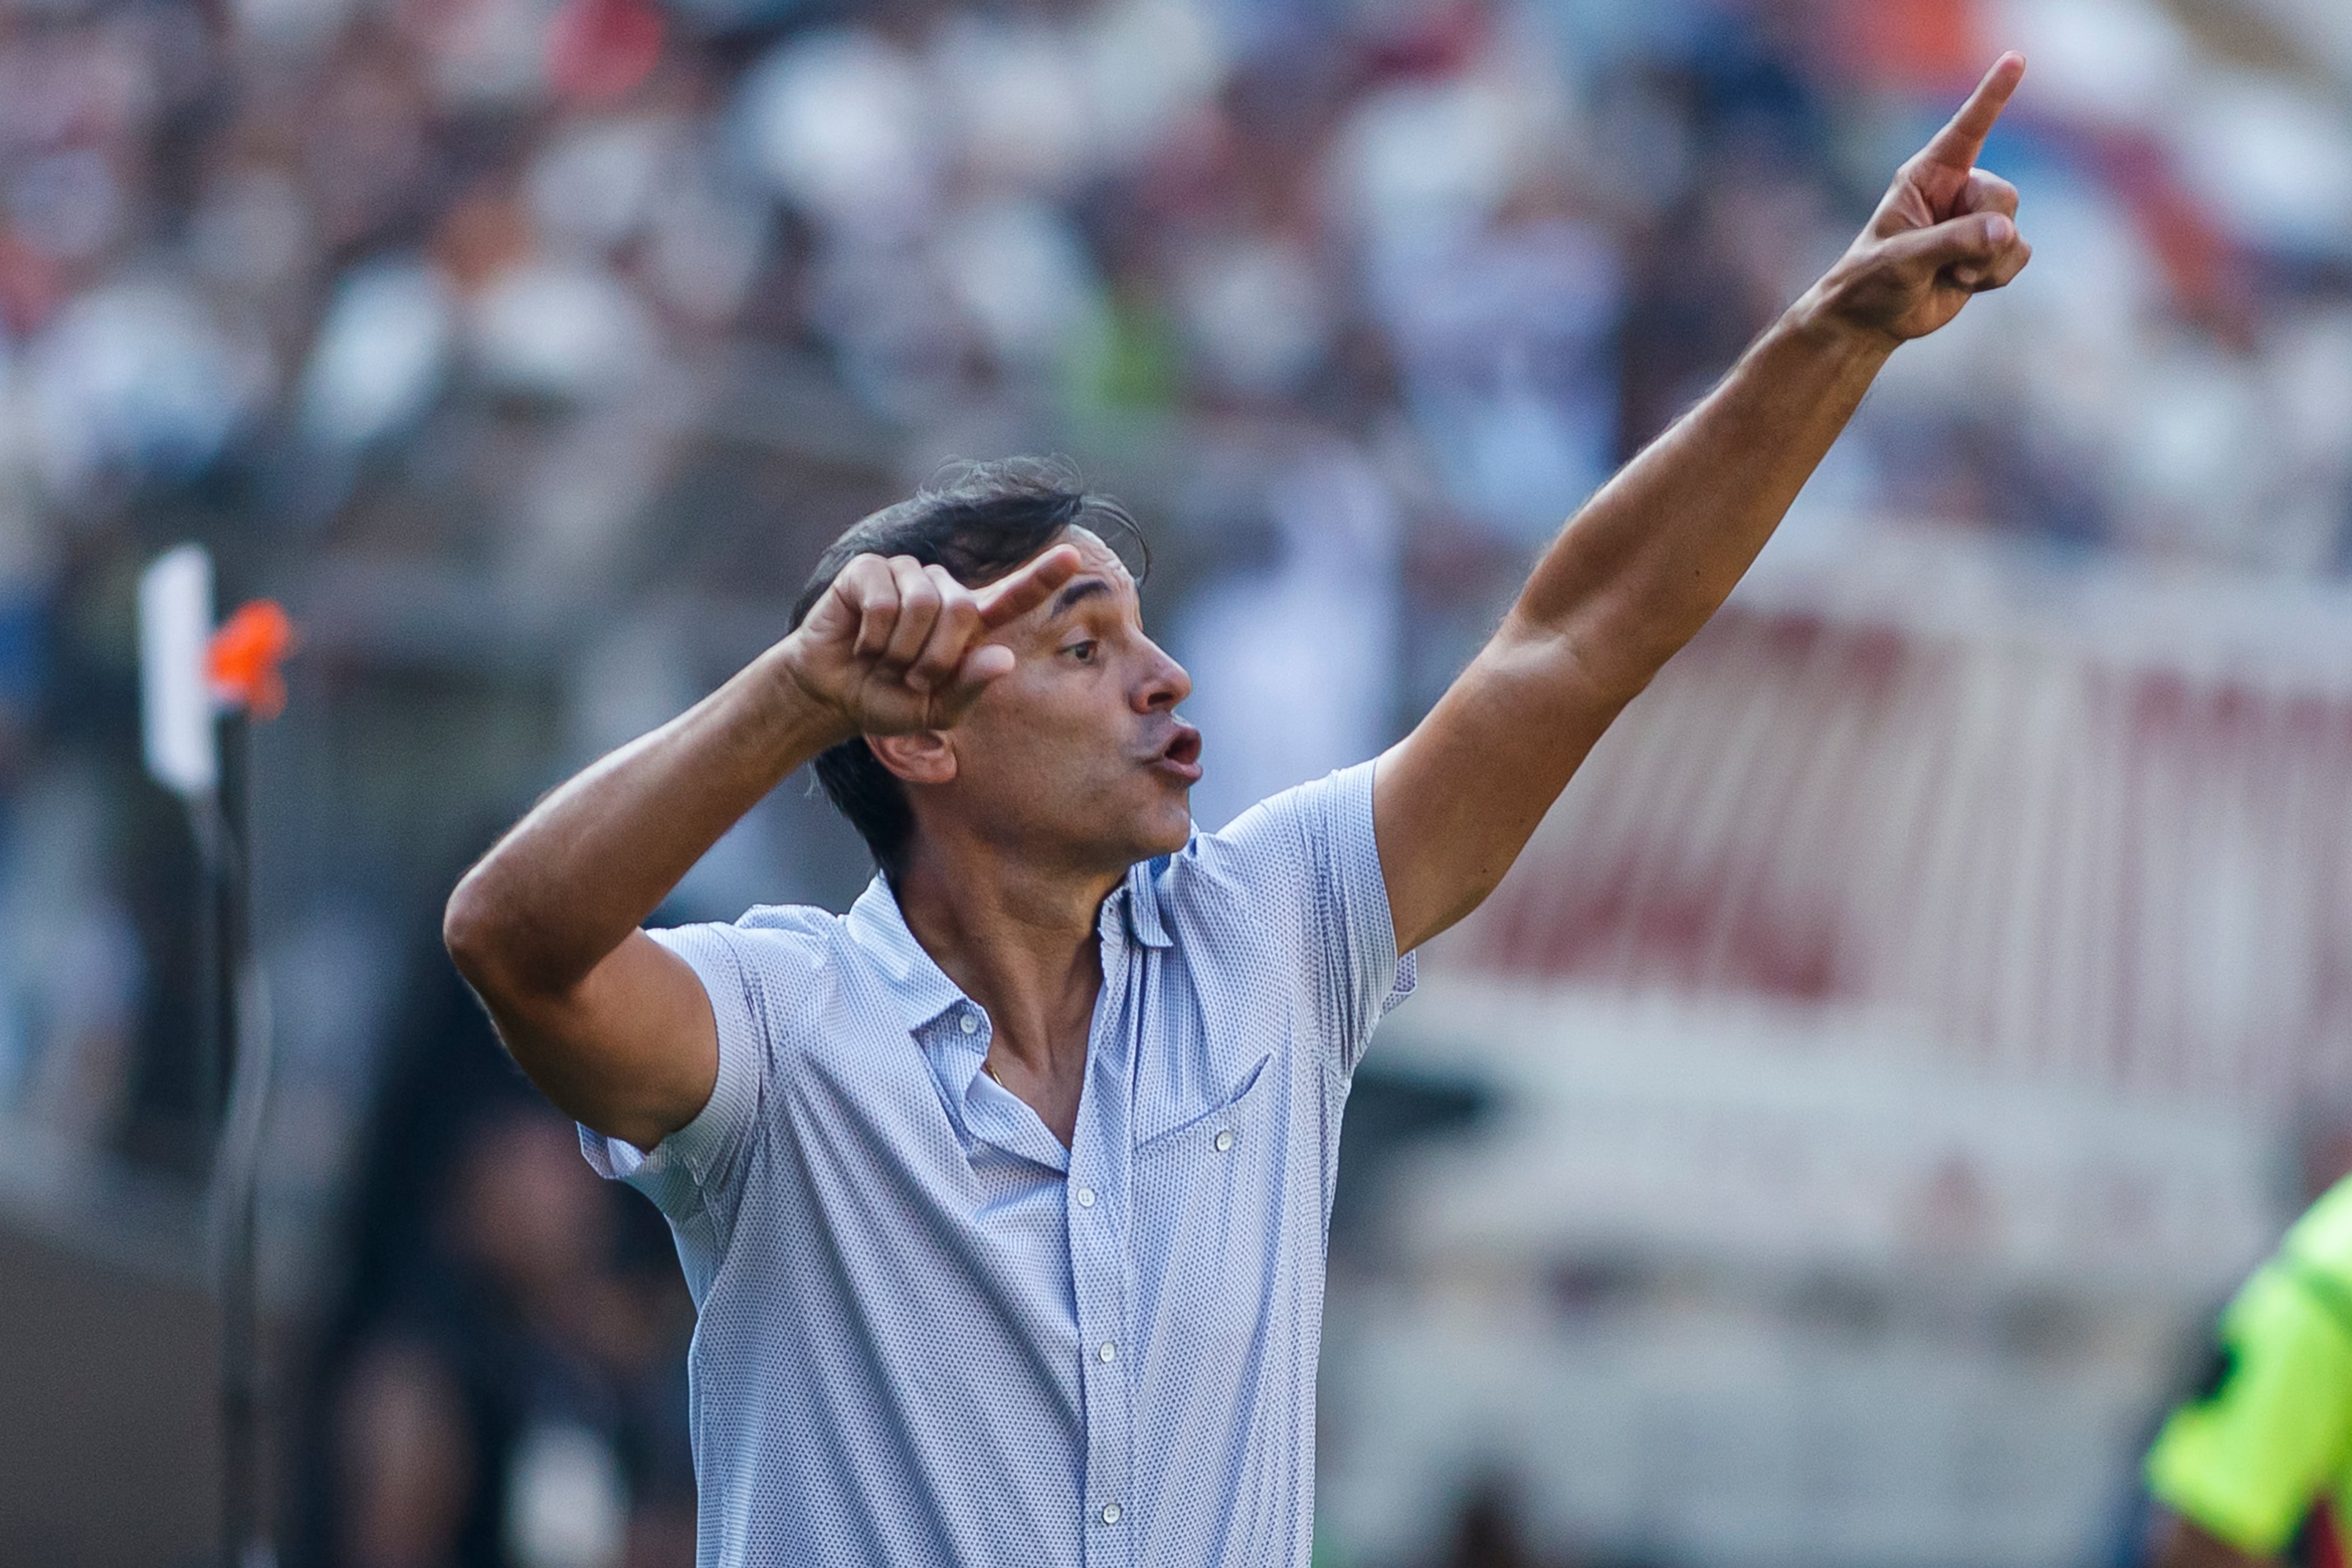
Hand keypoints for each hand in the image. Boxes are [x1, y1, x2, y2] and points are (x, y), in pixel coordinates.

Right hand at [781, 545, 1080, 737]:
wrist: (831, 696)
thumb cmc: (887, 700)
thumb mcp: (936, 710)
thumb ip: (970, 688)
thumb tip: (1002, 659)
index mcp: (969, 624)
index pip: (1013, 596)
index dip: (1042, 576)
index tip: (1074, 556)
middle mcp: (942, 591)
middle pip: (963, 608)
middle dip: (935, 655)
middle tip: (911, 677)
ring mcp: (907, 575)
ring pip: (924, 602)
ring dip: (901, 648)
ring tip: (883, 660)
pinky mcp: (870, 569)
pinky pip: (885, 599)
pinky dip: (873, 634)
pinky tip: (861, 642)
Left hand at [1813, 53, 2033, 344]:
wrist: (1872, 320)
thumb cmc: (1872, 281)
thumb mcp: (1903, 259)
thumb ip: (1954, 241)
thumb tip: (2005, 232)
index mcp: (1928, 176)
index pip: (1967, 129)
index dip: (1993, 95)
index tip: (2015, 58)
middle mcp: (1955, 192)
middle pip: (2003, 193)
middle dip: (1986, 230)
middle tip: (1951, 260)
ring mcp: (1974, 222)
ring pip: (2012, 228)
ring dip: (1986, 260)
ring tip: (1950, 273)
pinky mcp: (1988, 251)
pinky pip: (2018, 254)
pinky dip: (1996, 275)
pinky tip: (1963, 283)